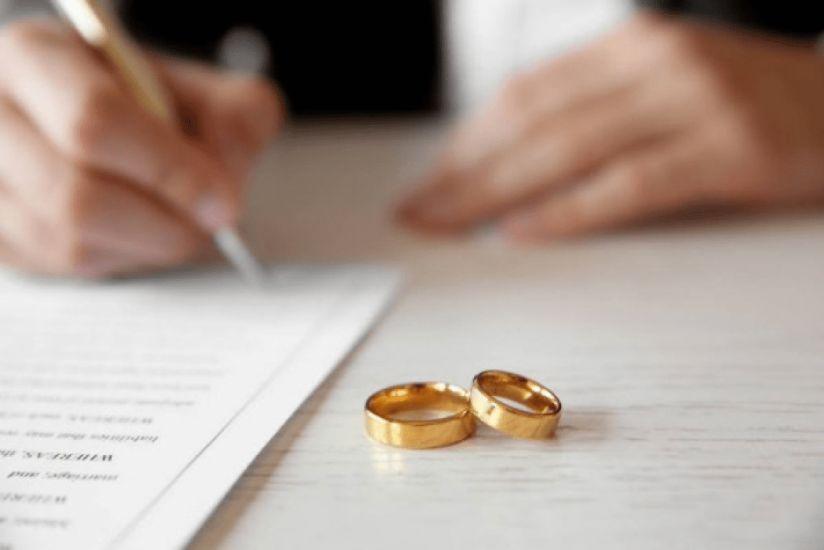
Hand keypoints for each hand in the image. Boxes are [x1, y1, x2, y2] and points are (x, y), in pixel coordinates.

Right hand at [0, 19, 281, 276]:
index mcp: (36, 57)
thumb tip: (223, 186)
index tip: (220, 202)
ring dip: (144, 246)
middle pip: (75, 196)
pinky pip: (62, 269)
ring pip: (67, 242)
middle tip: (208, 223)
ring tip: (177, 222)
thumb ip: (237, 119)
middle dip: (163, 223)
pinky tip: (139, 232)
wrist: (110, 124)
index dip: (168, 172)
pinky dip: (118, 259)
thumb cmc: (151, 105)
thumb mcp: (206, 90)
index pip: (95, 122)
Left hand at [398, 12, 823, 239]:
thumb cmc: (747, 104)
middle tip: (418, 213)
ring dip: (495, 193)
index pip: (524, 95)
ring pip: (568, 150)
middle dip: (464, 173)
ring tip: (448, 227)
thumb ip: (594, 114)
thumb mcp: (663, 89)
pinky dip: (570, 210)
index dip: (466, 143)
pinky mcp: (730, 148)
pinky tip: (523, 232)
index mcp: (631, 46)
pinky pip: (630, 184)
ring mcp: (695, 101)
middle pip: (533, 122)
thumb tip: (508, 168)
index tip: (428, 183)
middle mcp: (655, 62)